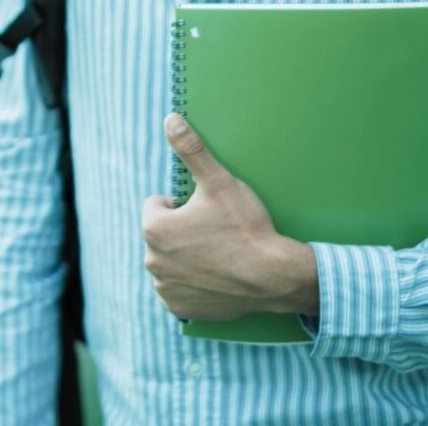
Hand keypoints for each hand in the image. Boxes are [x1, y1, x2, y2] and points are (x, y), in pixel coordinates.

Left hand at [141, 113, 318, 320]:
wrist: (275, 277)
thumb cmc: (246, 227)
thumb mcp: (219, 182)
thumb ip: (191, 149)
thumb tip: (170, 118)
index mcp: (154, 228)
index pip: (157, 205)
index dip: (181, 204)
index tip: (206, 212)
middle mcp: (152, 261)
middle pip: (162, 233)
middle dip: (182, 230)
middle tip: (215, 233)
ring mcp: (166, 288)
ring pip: (169, 260)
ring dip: (185, 256)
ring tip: (218, 254)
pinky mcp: (180, 309)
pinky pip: (177, 288)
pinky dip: (191, 282)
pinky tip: (215, 276)